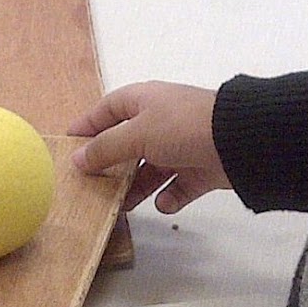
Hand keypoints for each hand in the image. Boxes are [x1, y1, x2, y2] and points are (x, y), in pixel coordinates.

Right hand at [69, 82, 227, 212]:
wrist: (240, 141)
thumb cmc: (181, 127)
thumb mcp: (136, 134)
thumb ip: (105, 149)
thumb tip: (77, 160)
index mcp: (144, 102)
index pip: (107, 110)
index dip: (87, 126)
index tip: (67, 145)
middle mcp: (161, 121)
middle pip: (127, 144)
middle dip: (111, 165)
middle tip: (91, 185)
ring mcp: (181, 146)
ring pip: (150, 169)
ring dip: (136, 187)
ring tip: (123, 204)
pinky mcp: (199, 169)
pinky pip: (177, 186)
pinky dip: (169, 197)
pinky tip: (164, 203)